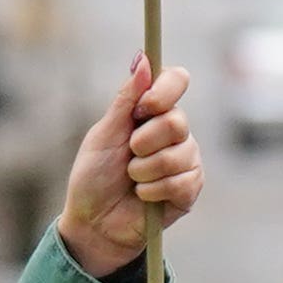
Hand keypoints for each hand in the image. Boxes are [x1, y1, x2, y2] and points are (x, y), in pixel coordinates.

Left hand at [55, 53, 201, 282]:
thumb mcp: (103, 135)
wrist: (93, 224)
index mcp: (151, 112)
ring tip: (132, 181)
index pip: (176, 80)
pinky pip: (182, 181)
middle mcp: (173, 131)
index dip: (164, 91)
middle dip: (144, 142)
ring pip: (179, 154)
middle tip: (128, 156)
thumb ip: (125, 99)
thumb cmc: (94, 178)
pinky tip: (143, 197)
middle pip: (177, 120)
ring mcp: (185, 159)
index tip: (142, 108)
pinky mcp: (190, 188)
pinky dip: (153, 191)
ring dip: (144, 171)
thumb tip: (142, 58)